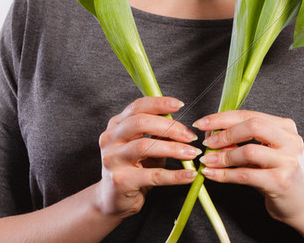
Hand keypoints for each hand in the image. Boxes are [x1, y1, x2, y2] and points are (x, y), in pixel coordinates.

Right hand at [96, 96, 199, 217]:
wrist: (113, 200)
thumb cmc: (133, 168)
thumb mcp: (144, 146)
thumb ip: (157, 133)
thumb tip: (182, 126)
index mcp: (116, 126)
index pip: (137, 106)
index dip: (159, 103)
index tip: (180, 105)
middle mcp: (110, 140)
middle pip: (140, 123)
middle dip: (170, 127)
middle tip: (190, 136)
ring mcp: (112, 160)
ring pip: (145, 146)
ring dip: (174, 149)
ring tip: (193, 153)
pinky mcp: (120, 181)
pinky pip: (153, 175)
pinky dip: (175, 175)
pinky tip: (190, 175)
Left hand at [194, 110, 303, 223]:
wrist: (300, 203)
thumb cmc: (278, 174)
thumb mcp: (264, 152)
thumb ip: (242, 142)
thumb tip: (212, 136)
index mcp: (286, 127)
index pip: (250, 115)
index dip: (223, 118)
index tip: (202, 123)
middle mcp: (290, 140)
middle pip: (253, 126)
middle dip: (224, 133)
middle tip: (207, 143)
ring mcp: (288, 161)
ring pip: (249, 151)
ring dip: (223, 156)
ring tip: (207, 161)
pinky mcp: (280, 182)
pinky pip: (246, 175)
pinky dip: (224, 174)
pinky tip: (212, 174)